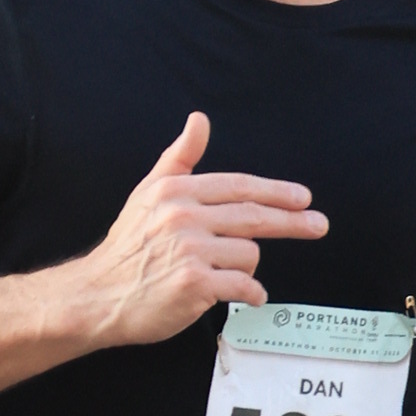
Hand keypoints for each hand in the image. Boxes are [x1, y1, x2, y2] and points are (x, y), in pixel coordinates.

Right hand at [75, 111, 328, 345]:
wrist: (96, 296)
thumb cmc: (126, 248)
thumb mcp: (147, 194)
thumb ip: (179, 157)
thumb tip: (199, 119)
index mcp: (175, 190)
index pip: (238, 186)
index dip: (276, 191)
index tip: (302, 198)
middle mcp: (183, 216)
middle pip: (254, 215)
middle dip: (293, 221)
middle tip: (319, 225)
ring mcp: (189, 250)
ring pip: (248, 253)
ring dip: (244, 268)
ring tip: (219, 274)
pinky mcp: (194, 284)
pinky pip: (243, 286)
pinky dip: (250, 293)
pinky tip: (245, 296)